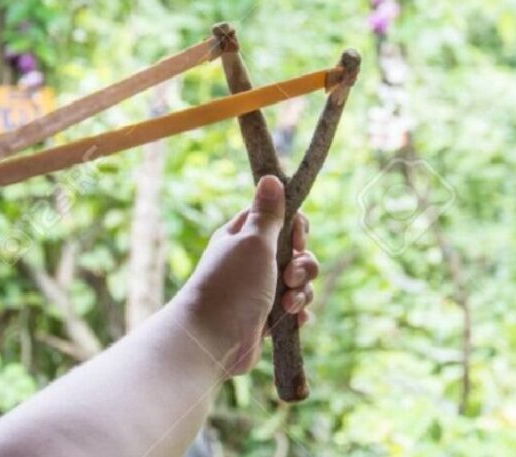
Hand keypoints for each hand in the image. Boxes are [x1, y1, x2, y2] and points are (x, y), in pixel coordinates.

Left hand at [177, 176, 317, 374]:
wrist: (212, 340)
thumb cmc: (232, 286)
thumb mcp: (253, 242)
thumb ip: (268, 213)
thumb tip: (271, 176)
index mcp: (243, 236)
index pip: (280, 218)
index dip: (296, 227)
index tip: (297, 239)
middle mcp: (251, 260)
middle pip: (296, 251)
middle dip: (303, 264)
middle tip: (289, 276)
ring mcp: (259, 289)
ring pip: (299, 280)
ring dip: (301, 290)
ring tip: (287, 304)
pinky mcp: (267, 316)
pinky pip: (295, 307)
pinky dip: (298, 311)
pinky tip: (292, 318)